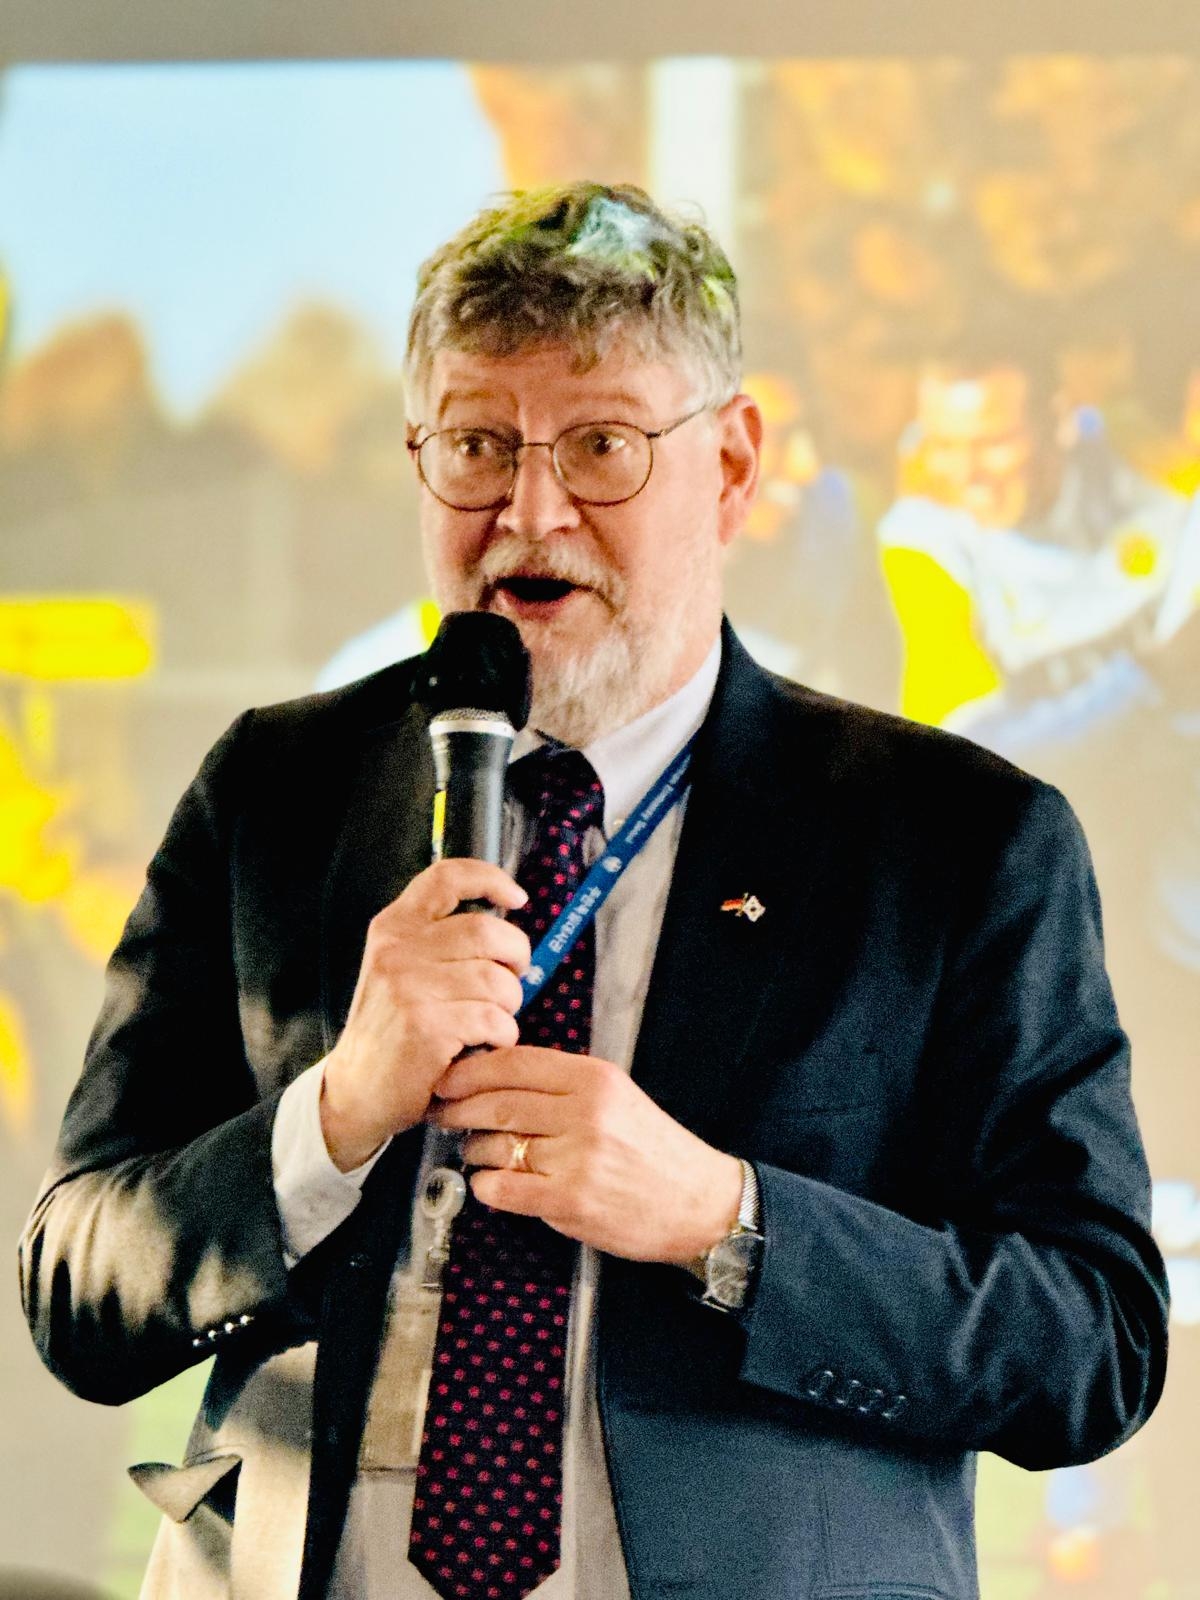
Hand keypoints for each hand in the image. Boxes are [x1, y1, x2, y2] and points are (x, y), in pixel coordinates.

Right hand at [320, 859, 530, 1170]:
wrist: (355, 1091)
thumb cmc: (392, 1031)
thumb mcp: (400, 971)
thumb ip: (440, 942)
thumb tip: (508, 927)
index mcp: (394, 928)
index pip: (446, 877)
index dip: (490, 879)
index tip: (517, 898)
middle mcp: (398, 950)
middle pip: (488, 930)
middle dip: (516, 956)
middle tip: (514, 980)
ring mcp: (409, 988)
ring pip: (497, 980)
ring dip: (509, 1006)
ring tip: (492, 1022)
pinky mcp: (425, 1027)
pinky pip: (493, 1020)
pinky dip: (502, 1035)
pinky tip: (486, 1045)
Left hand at [430, 1048, 742, 1263]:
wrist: (698, 1202)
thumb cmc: (652, 1150)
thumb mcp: (615, 1096)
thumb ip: (562, 1084)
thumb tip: (494, 1076)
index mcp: (594, 1078)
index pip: (513, 1063)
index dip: (469, 1070)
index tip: (446, 1078)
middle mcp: (584, 1112)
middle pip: (496, 1103)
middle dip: (457, 1109)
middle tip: (440, 1113)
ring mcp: (576, 1158)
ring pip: (494, 1145)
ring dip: (474, 1150)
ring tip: (476, 1152)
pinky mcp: (569, 1200)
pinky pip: (503, 1188)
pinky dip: (487, 1186)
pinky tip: (492, 1184)